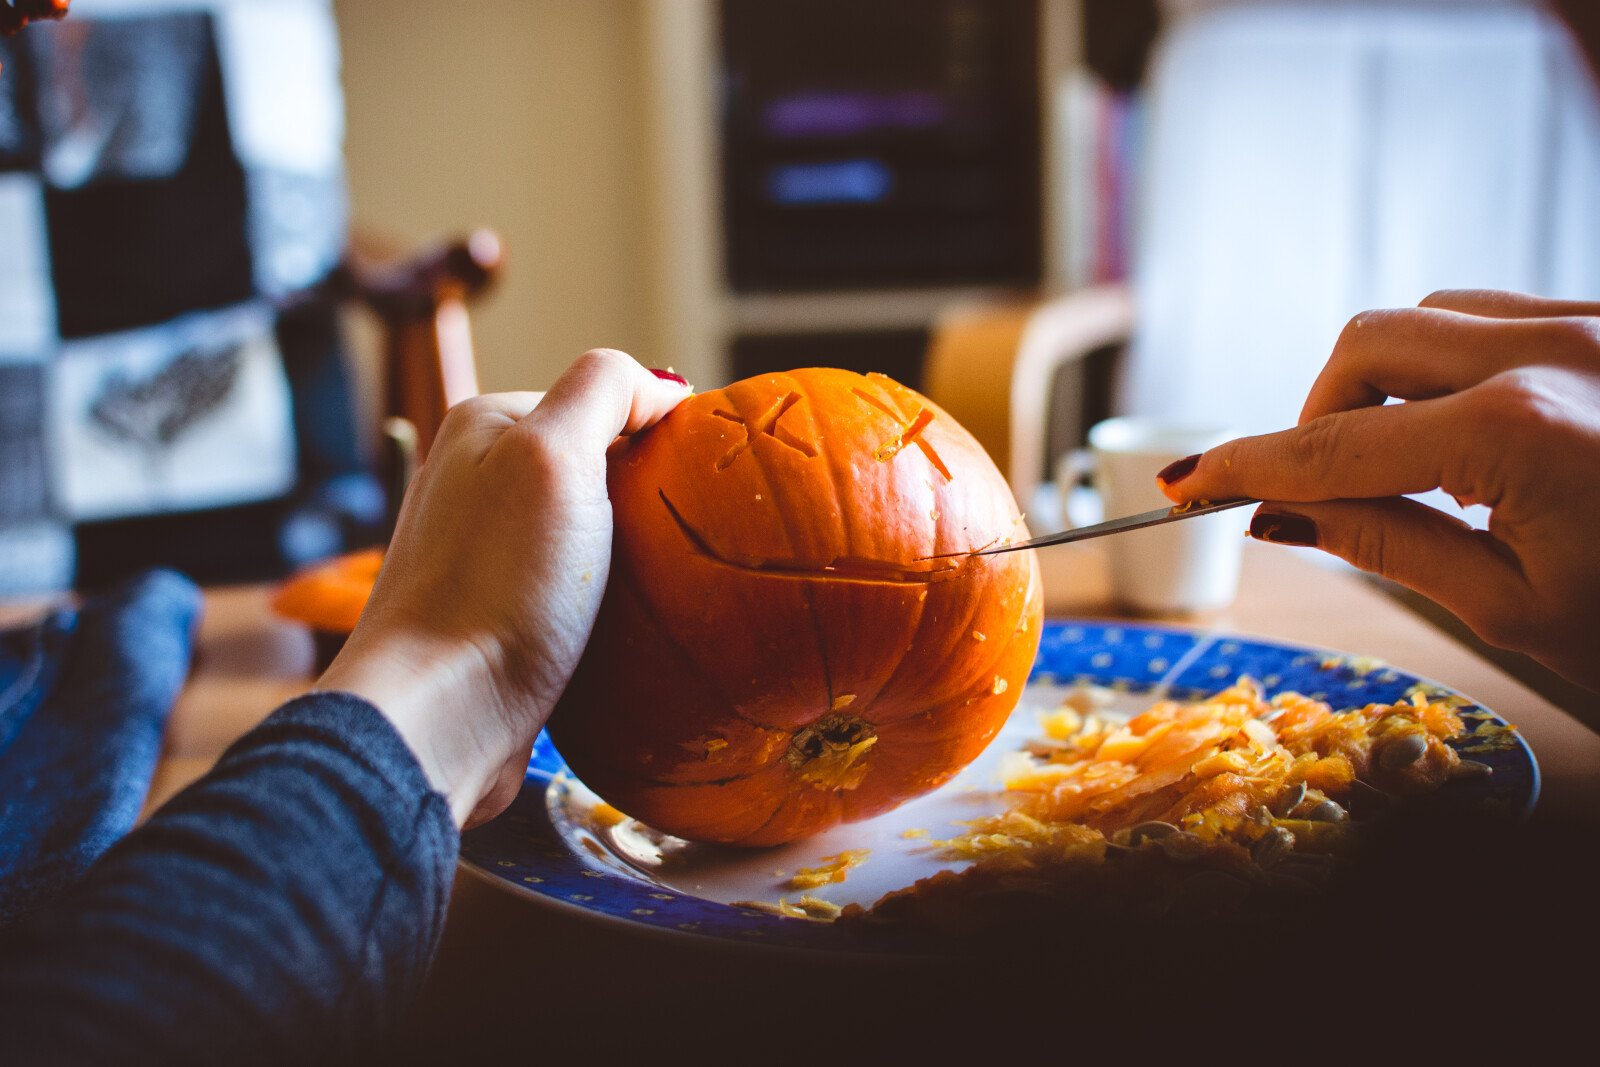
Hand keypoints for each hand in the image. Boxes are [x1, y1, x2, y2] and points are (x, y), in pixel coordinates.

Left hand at [319, 350, 691, 825]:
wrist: (441, 719)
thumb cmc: (497, 585)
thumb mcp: (555, 455)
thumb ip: (604, 391)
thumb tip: (661, 386)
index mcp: (485, 424)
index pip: (601, 402)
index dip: (656, 436)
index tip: (692, 483)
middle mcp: (476, 480)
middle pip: (598, 470)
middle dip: (646, 501)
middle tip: (681, 540)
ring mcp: (485, 552)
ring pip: (591, 536)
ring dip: (632, 560)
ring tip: (660, 588)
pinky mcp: (500, 618)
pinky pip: (576, 594)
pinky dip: (609, 607)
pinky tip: (627, 628)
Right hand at [1156, 290, 1599, 689]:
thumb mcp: (1517, 607)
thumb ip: (1383, 542)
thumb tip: (1278, 511)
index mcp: (1520, 432)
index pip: (1332, 443)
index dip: (1244, 463)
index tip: (1184, 482)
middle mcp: (1559, 351)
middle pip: (1369, 341)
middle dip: (1317, 411)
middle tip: (1318, 489)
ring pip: (1432, 315)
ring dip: (1386, 383)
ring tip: (1411, 469)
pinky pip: (1504, 313)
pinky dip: (1453, 366)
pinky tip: (1480, 439)